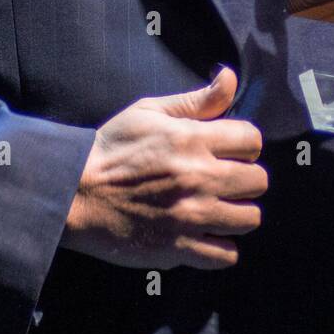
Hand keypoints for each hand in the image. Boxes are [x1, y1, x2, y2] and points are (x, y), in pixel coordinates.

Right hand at [60, 67, 266, 269]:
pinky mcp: (179, 248)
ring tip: (217, 207)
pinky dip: (220, 247)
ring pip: (249, 218)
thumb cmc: (111, 148)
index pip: (252, 139)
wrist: (74, 193)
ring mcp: (191, 216)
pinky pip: (227, 255)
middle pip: (259, 181)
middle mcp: (198, 178)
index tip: (228, 149)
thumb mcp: (149, 111)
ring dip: (237, 211)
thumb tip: (230, 77)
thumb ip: (196, 100)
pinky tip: (205, 234)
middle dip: (245, 177)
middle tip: (223, 179)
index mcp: (191, 139)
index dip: (243, 143)